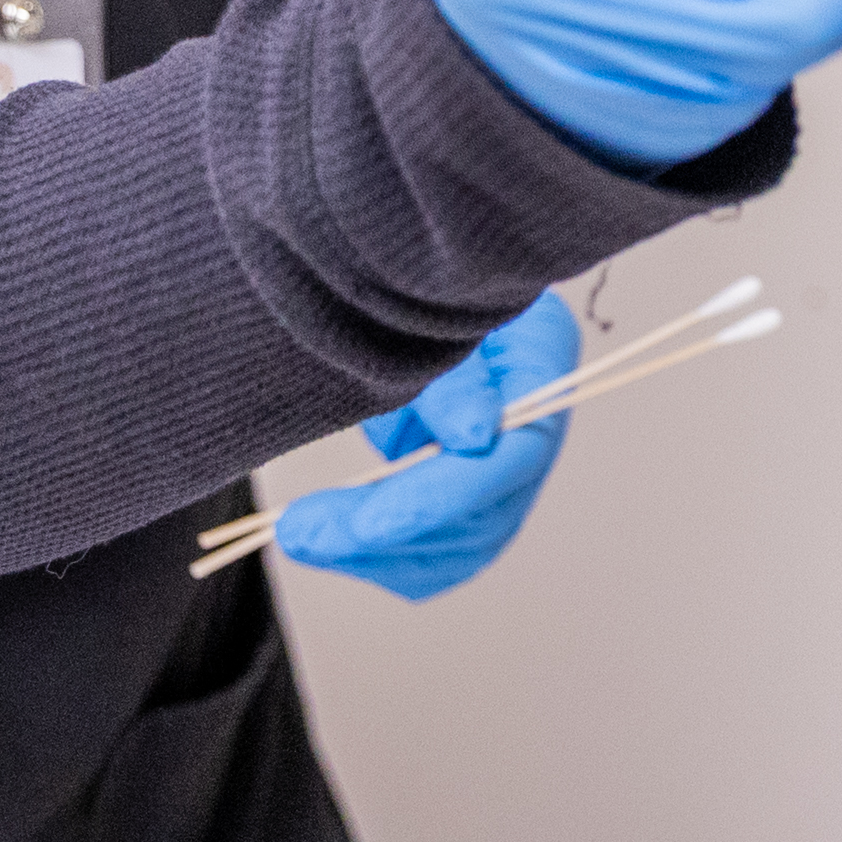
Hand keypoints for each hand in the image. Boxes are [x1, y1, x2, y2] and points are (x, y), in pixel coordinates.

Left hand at [274, 294, 579, 601]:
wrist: (401, 285)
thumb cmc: (413, 284)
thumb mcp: (426, 310)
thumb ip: (450, 377)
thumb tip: (473, 439)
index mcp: (541, 362)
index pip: (516, 454)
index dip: (446, 495)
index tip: (370, 522)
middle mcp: (532, 429)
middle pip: (484, 516)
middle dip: (388, 532)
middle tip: (300, 532)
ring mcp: (503, 469)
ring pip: (459, 548)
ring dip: (376, 555)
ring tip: (301, 536)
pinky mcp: (462, 493)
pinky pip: (433, 551)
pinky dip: (379, 557)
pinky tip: (326, 543)